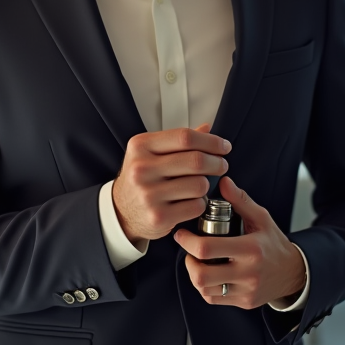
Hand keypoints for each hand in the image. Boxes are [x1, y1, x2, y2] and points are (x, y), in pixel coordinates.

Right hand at [112, 123, 230, 244]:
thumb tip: (207, 128)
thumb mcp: (150, 153)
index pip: (185, 137)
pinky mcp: (158, 216)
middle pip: (195, 160)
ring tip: (200, 185)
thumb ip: (178, 141)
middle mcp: (141, 169)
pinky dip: (200, 203)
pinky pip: (196, 206)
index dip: (210, 141)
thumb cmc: (140, 178)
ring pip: (199, 185)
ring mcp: (149, 194)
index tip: (223, 146)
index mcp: (141, 146)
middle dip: (216, 162)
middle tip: (221, 165)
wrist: (121, 211)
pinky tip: (191, 201)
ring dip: (206, 185)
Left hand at [174, 176, 305, 308]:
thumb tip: (223, 181)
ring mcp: (246, 290)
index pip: (207, 248)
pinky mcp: (244, 302)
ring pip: (205, 289)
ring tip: (198, 262)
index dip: (187, 241)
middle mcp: (248, 272)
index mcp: (251, 248)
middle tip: (188, 250)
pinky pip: (213, 298)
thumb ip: (240, 199)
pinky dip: (205, 287)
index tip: (182, 234)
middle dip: (188, 261)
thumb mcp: (261, 217)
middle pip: (202, 274)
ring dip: (194, 275)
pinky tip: (209, 275)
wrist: (294, 272)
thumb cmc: (273, 243)